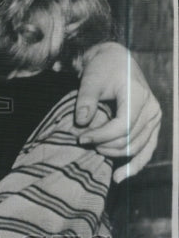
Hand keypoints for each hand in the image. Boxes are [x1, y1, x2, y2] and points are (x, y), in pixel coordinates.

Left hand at [74, 43, 161, 181]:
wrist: (117, 61)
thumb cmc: (103, 68)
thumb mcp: (90, 79)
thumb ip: (86, 100)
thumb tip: (81, 122)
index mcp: (138, 96)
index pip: (122, 126)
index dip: (101, 136)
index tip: (80, 138)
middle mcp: (152, 109)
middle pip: (130, 139)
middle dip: (105, 145)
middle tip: (83, 142)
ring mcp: (155, 119)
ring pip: (138, 147)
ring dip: (116, 154)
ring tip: (95, 153)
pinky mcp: (153, 126)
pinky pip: (147, 150)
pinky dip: (135, 164)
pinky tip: (119, 176)